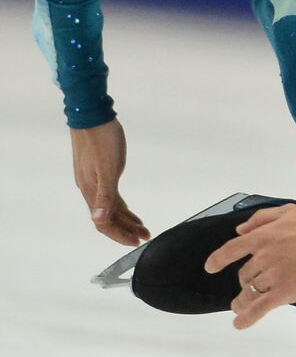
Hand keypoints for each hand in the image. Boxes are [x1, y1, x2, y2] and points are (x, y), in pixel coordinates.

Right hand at [69, 118, 150, 246]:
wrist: (92, 114)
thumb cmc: (101, 138)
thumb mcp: (108, 167)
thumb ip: (105, 195)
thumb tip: (98, 220)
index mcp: (90, 190)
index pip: (103, 223)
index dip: (118, 235)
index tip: (135, 242)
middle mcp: (90, 189)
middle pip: (107, 219)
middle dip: (125, 230)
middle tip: (144, 237)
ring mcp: (94, 180)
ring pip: (110, 208)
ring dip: (126, 220)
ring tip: (143, 228)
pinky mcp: (100, 172)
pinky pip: (111, 196)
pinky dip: (122, 207)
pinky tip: (131, 212)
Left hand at [204, 203, 295, 328]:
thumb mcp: (289, 211)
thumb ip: (261, 218)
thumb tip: (240, 230)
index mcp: (263, 237)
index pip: (232, 250)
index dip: (218, 259)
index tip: (210, 267)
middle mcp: (263, 257)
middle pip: (245, 274)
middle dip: (244, 281)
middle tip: (247, 288)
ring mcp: (273, 276)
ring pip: (250, 292)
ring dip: (243, 301)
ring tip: (239, 307)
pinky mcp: (284, 293)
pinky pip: (259, 308)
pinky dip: (247, 318)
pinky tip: (239, 324)